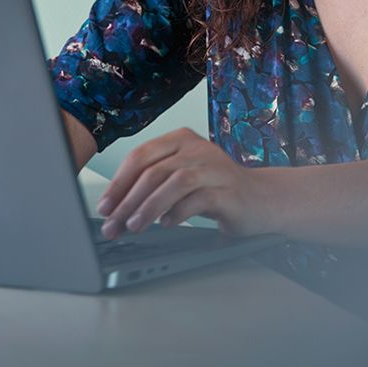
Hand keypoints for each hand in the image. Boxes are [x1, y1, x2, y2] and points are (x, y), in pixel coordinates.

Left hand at [96, 127, 273, 238]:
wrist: (262, 199)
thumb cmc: (215, 189)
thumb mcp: (181, 177)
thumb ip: (153, 182)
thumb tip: (115, 205)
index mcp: (181, 139)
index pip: (140, 156)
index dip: (118, 183)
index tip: (105, 206)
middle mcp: (197, 148)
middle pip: (153, 171)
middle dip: (127, 201)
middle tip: (113, 224)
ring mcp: (214, 167)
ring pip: (172, 183)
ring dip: (148, 208)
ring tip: (134, 227)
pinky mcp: (228, 190)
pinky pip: (197, 199)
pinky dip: (177, 213)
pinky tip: (167, 224)